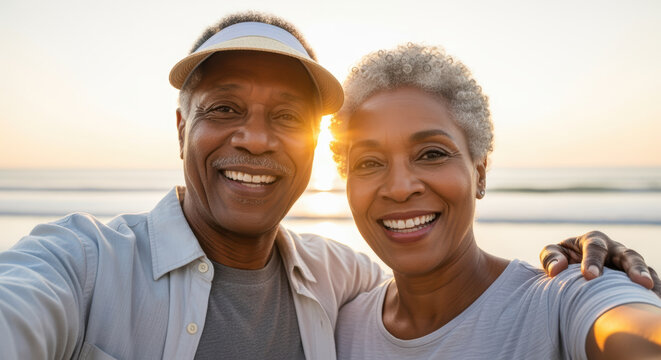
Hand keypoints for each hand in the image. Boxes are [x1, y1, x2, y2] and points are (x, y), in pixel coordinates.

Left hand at [539, 230, 659, 296]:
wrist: (573, 269)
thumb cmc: (563, 260)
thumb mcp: (553, 254)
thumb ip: (551, 257)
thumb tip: (557, 269)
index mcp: (593, 241)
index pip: (595, 247)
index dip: (593, 261)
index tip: (589, 276)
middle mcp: (614, 249)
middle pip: (628, 255)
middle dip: (633, 267)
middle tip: (639, 282)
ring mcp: (628, 263)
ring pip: (641, 267)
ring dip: (647, 278)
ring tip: (651, 291)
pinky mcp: (636, 278)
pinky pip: (650, 281)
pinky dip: (654, 290)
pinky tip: (655, 301)